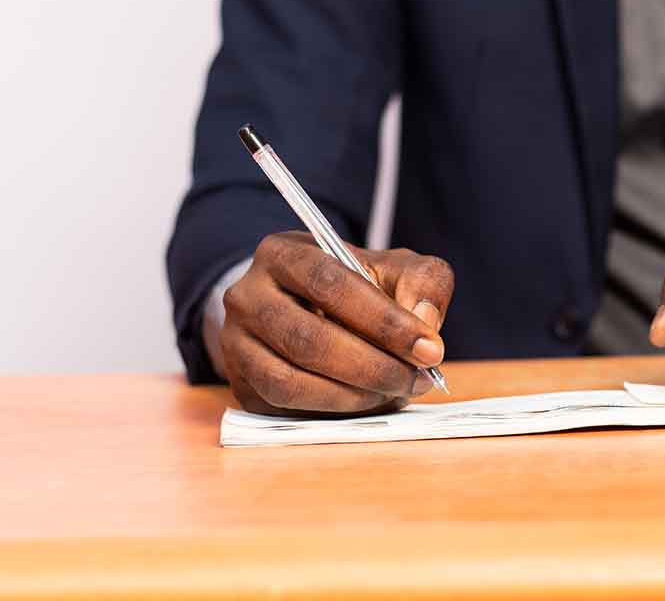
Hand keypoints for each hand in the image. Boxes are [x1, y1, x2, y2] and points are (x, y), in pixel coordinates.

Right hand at [210, 232, 452, 415]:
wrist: (305, 307)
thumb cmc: (355, 286)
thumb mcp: (393, 269)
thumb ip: (421, 281)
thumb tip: (423, 321)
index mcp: (283, 253)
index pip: (331, 283)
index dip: (383, 320)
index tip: (428, 347)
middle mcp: (247, 295)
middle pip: (308, 338)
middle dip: (373, 366)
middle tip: (417, 379)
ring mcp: (236, 342)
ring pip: (290, 380)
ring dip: (352, 395)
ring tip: (394, 391)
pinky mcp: (240, 382)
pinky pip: (284, 406)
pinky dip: (332, 410)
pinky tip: (365, 400)